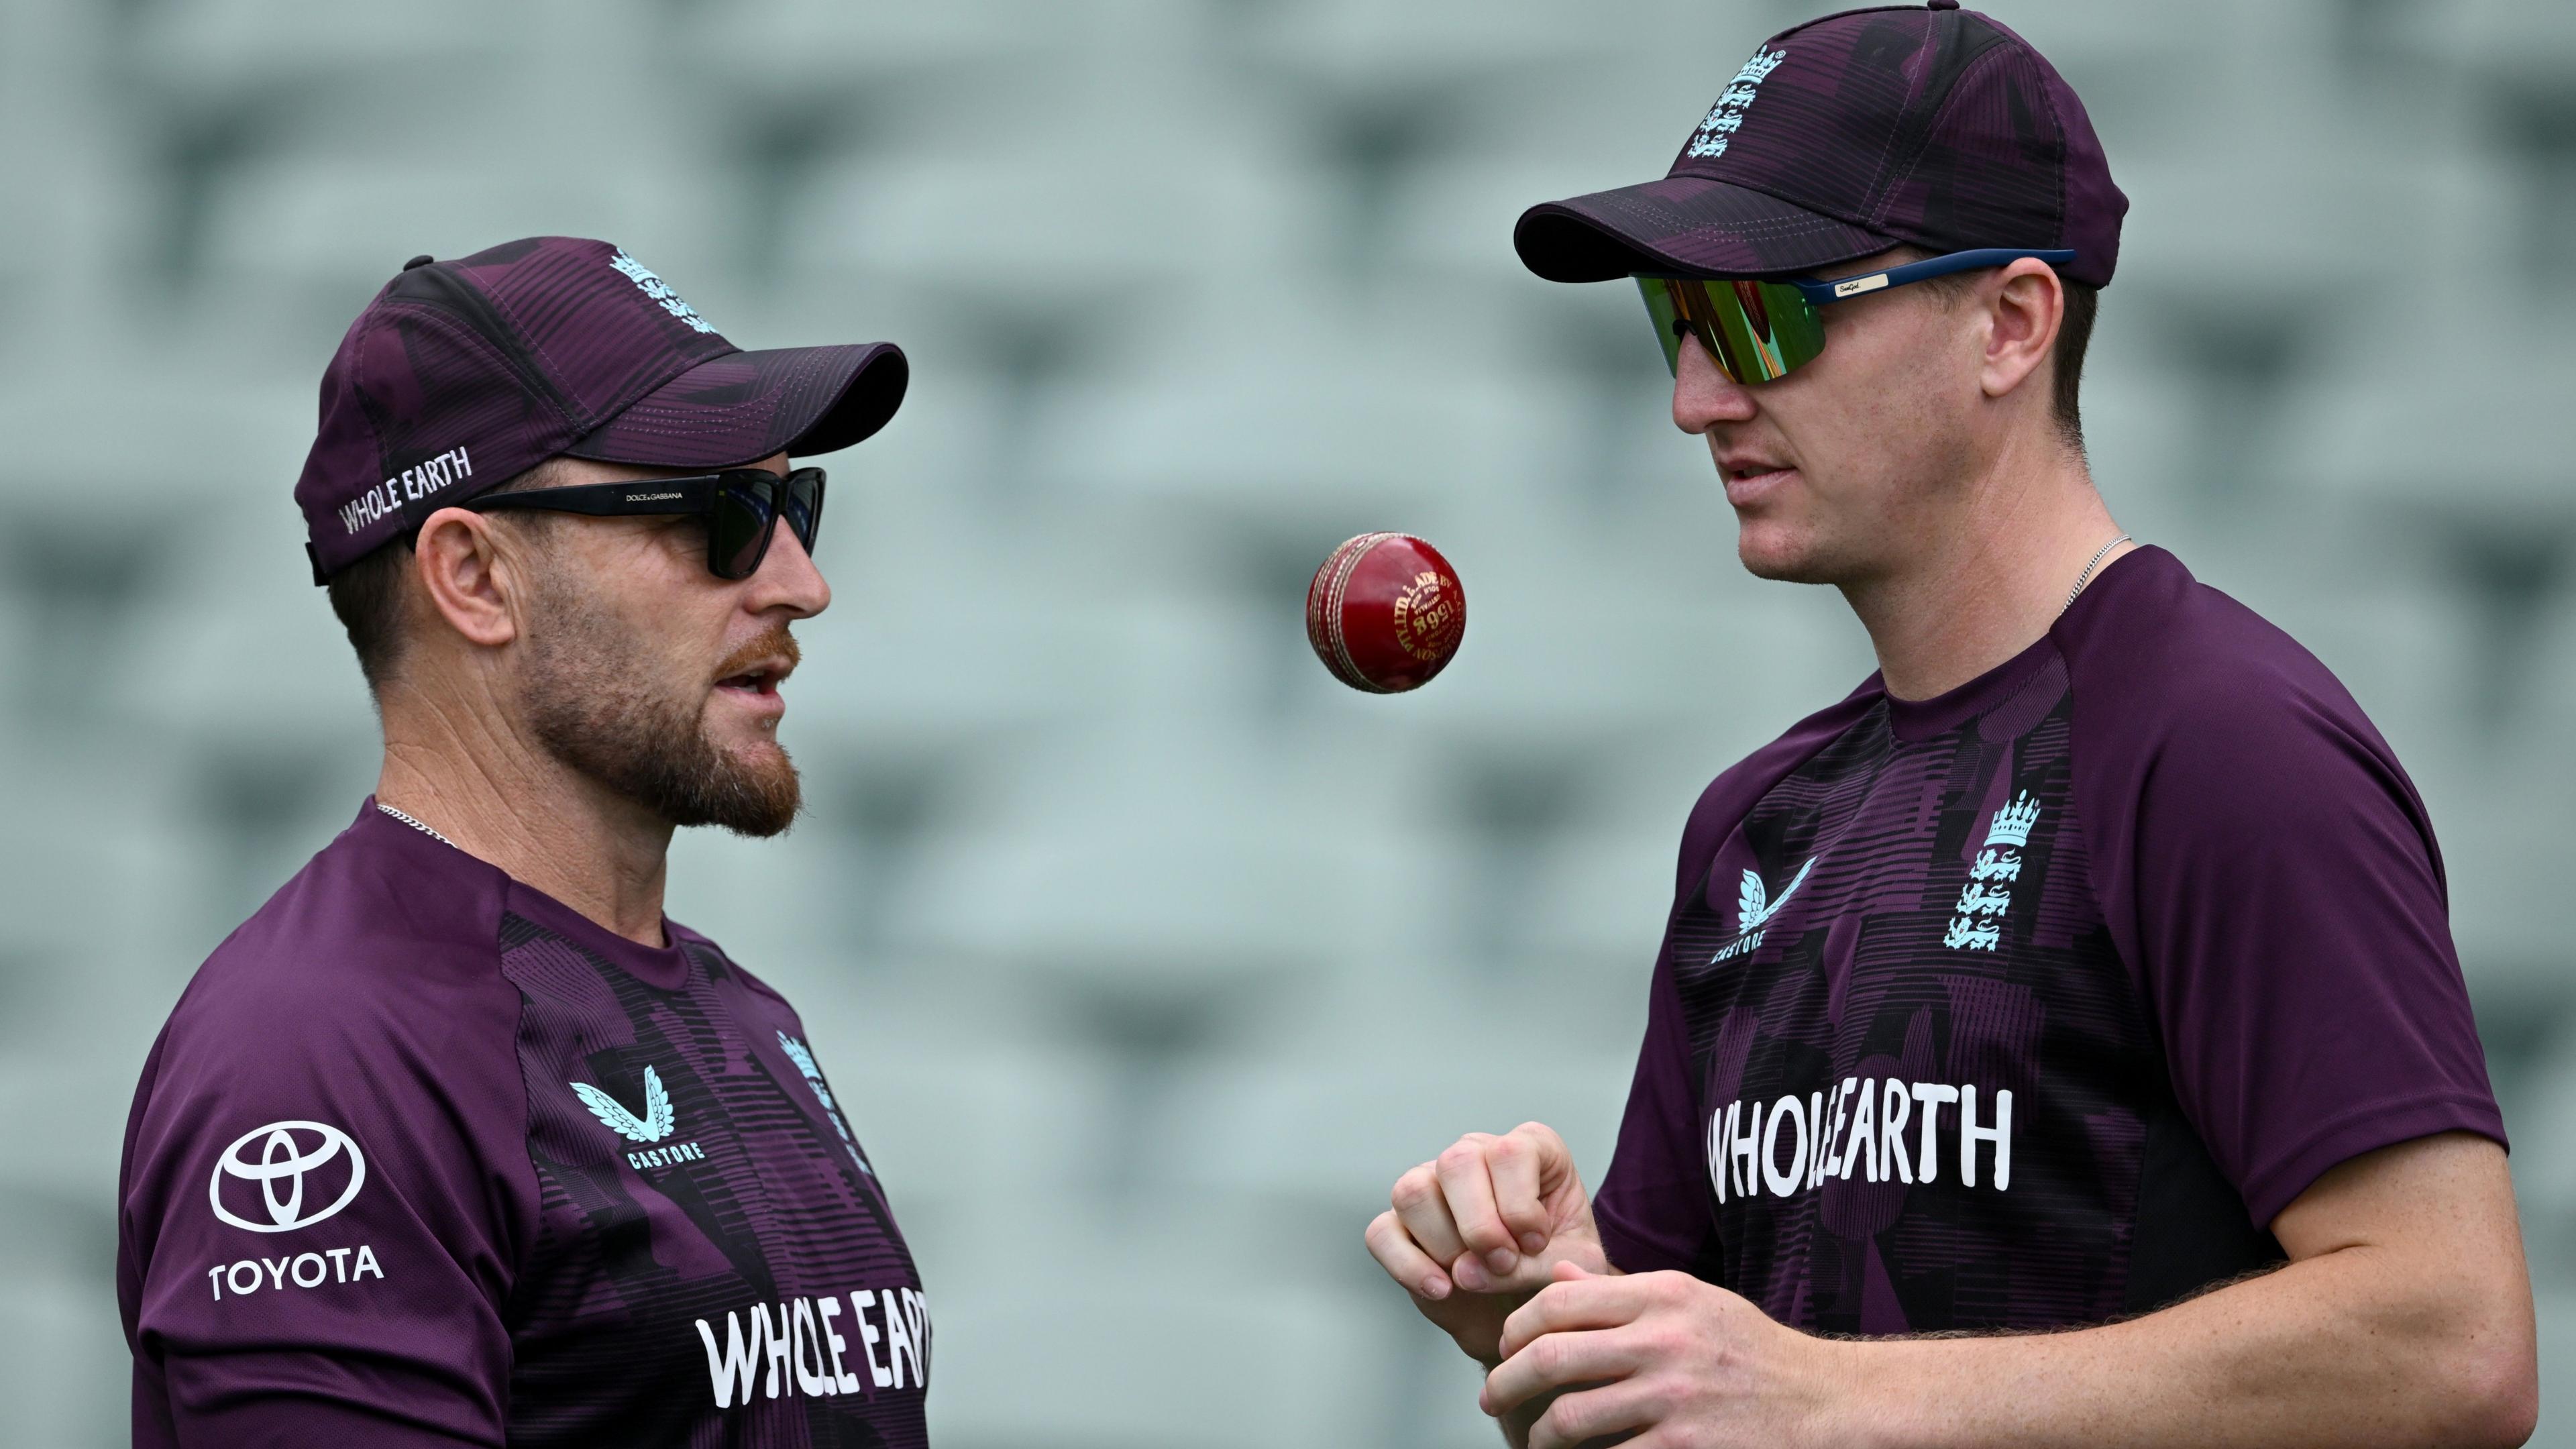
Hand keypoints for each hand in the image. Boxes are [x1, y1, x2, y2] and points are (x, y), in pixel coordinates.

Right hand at [1364, 1123, 1610, 1363]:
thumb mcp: (1570, 1266)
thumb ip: (1534, 1266)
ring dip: (1445, 1245)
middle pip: (1455, 1164)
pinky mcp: (1399, 1223)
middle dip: (1480, 1226)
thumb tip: (1463, 1272)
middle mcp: (1475, 1154)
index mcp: (1528, 1148)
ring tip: (1474, 1277)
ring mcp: (1430, 1183)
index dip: (1520, 1205)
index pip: (1509, 1153)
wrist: (1528, 1305)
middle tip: (1503, 1263)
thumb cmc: (1555, 1269)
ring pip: (1413, 1192)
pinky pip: (1382, 1233)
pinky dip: (1408, 1266)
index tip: (1535, 1244)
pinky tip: (1441, 1289)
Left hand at [1482, 1262, 1854, 1448]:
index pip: (1560, 1301)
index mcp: (1662, 1296)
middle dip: (1506, 1381)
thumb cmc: (1751, 1350)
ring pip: (1570, 1416)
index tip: (1504, 1347)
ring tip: (1533, 1441)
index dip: (1517, 1326)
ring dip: (1537, 1436)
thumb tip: (1559, 1278)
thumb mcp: (1692, 1301)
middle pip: (1552, 1356)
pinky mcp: (1685, 1447)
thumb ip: (1622, 1291)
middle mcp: (1665, 1340)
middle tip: (1491, 1397)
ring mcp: (1675, 1397)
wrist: (1822, 1400)